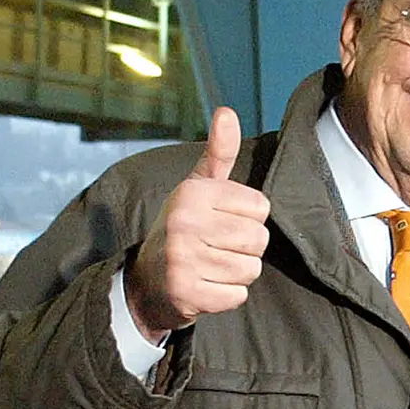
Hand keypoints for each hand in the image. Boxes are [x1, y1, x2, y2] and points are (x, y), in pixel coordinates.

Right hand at [126, 107, 270, 339]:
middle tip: (218, 248)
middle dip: (246, 248)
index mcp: (193, 193)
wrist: (148, 280)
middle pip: (259, 239)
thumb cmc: (183, 228)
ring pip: (250, 269)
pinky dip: (228, 296)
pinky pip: (237, 296)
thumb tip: (227, 111)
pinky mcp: (187, 294)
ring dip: (237, 273)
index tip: (222, 221)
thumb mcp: (198, 187)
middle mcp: (185, 223)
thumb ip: (219, 153)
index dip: (248, 218)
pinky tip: (207, 286)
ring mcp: (183, 260)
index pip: (261, 207)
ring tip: (212, 266)